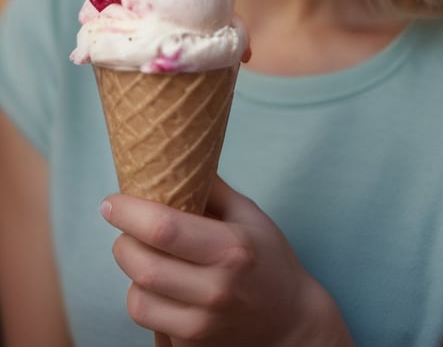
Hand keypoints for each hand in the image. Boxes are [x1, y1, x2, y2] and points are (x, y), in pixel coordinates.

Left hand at [101, 177, 348, 345]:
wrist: (290, 325)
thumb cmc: (269, 261)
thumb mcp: (250, 216)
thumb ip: (211, 188)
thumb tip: (172, 157)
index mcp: (231, 248)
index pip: (164, 229)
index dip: (129, 212)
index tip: (111, 201)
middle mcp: (216, 289)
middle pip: (142, 267)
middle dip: (123, 242)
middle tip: (126, 230)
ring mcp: (204, 325)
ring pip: (138, 300)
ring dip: (131, 274)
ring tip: (143, 258)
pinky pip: (149, 323)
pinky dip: (146, 300)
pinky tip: (160, 287)